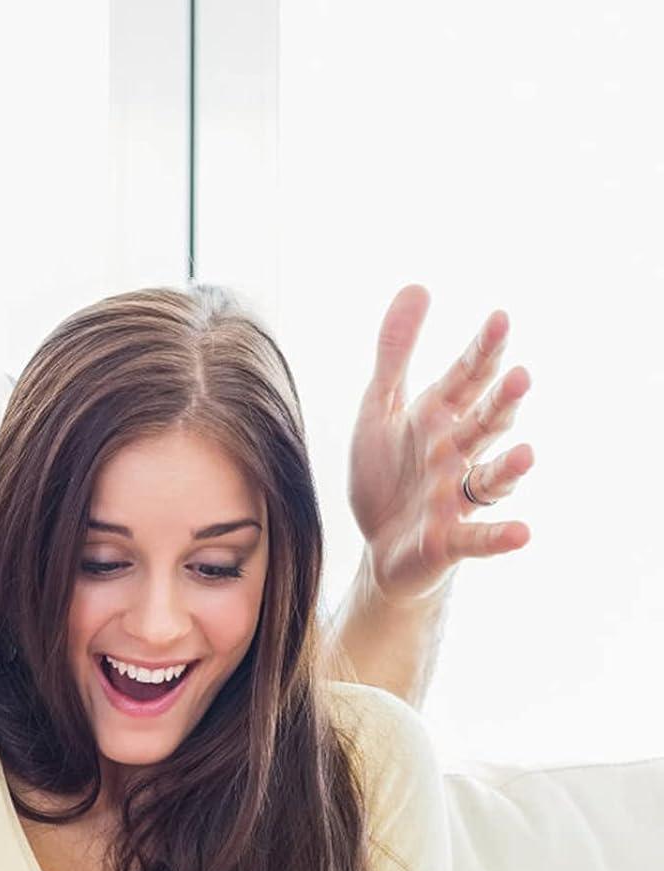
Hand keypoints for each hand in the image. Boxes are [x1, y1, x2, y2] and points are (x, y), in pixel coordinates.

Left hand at [349, 286, 534, 603]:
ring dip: (509, 468)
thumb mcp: (380, 409)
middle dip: (501, 404)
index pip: (467, 379)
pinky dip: (498, 537)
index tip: (499, 319)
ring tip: (526, 455)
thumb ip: (396, 354)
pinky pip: (478, 539)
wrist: (379, 547)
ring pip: (489, 480)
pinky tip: (522, 533)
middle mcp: (455, 454)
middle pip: (485, 424)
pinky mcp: (448, 539)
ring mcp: (455, 498)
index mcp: (439, 418)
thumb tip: (419, 286)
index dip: (482, 352)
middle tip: (519, 378)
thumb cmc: (385, 475)